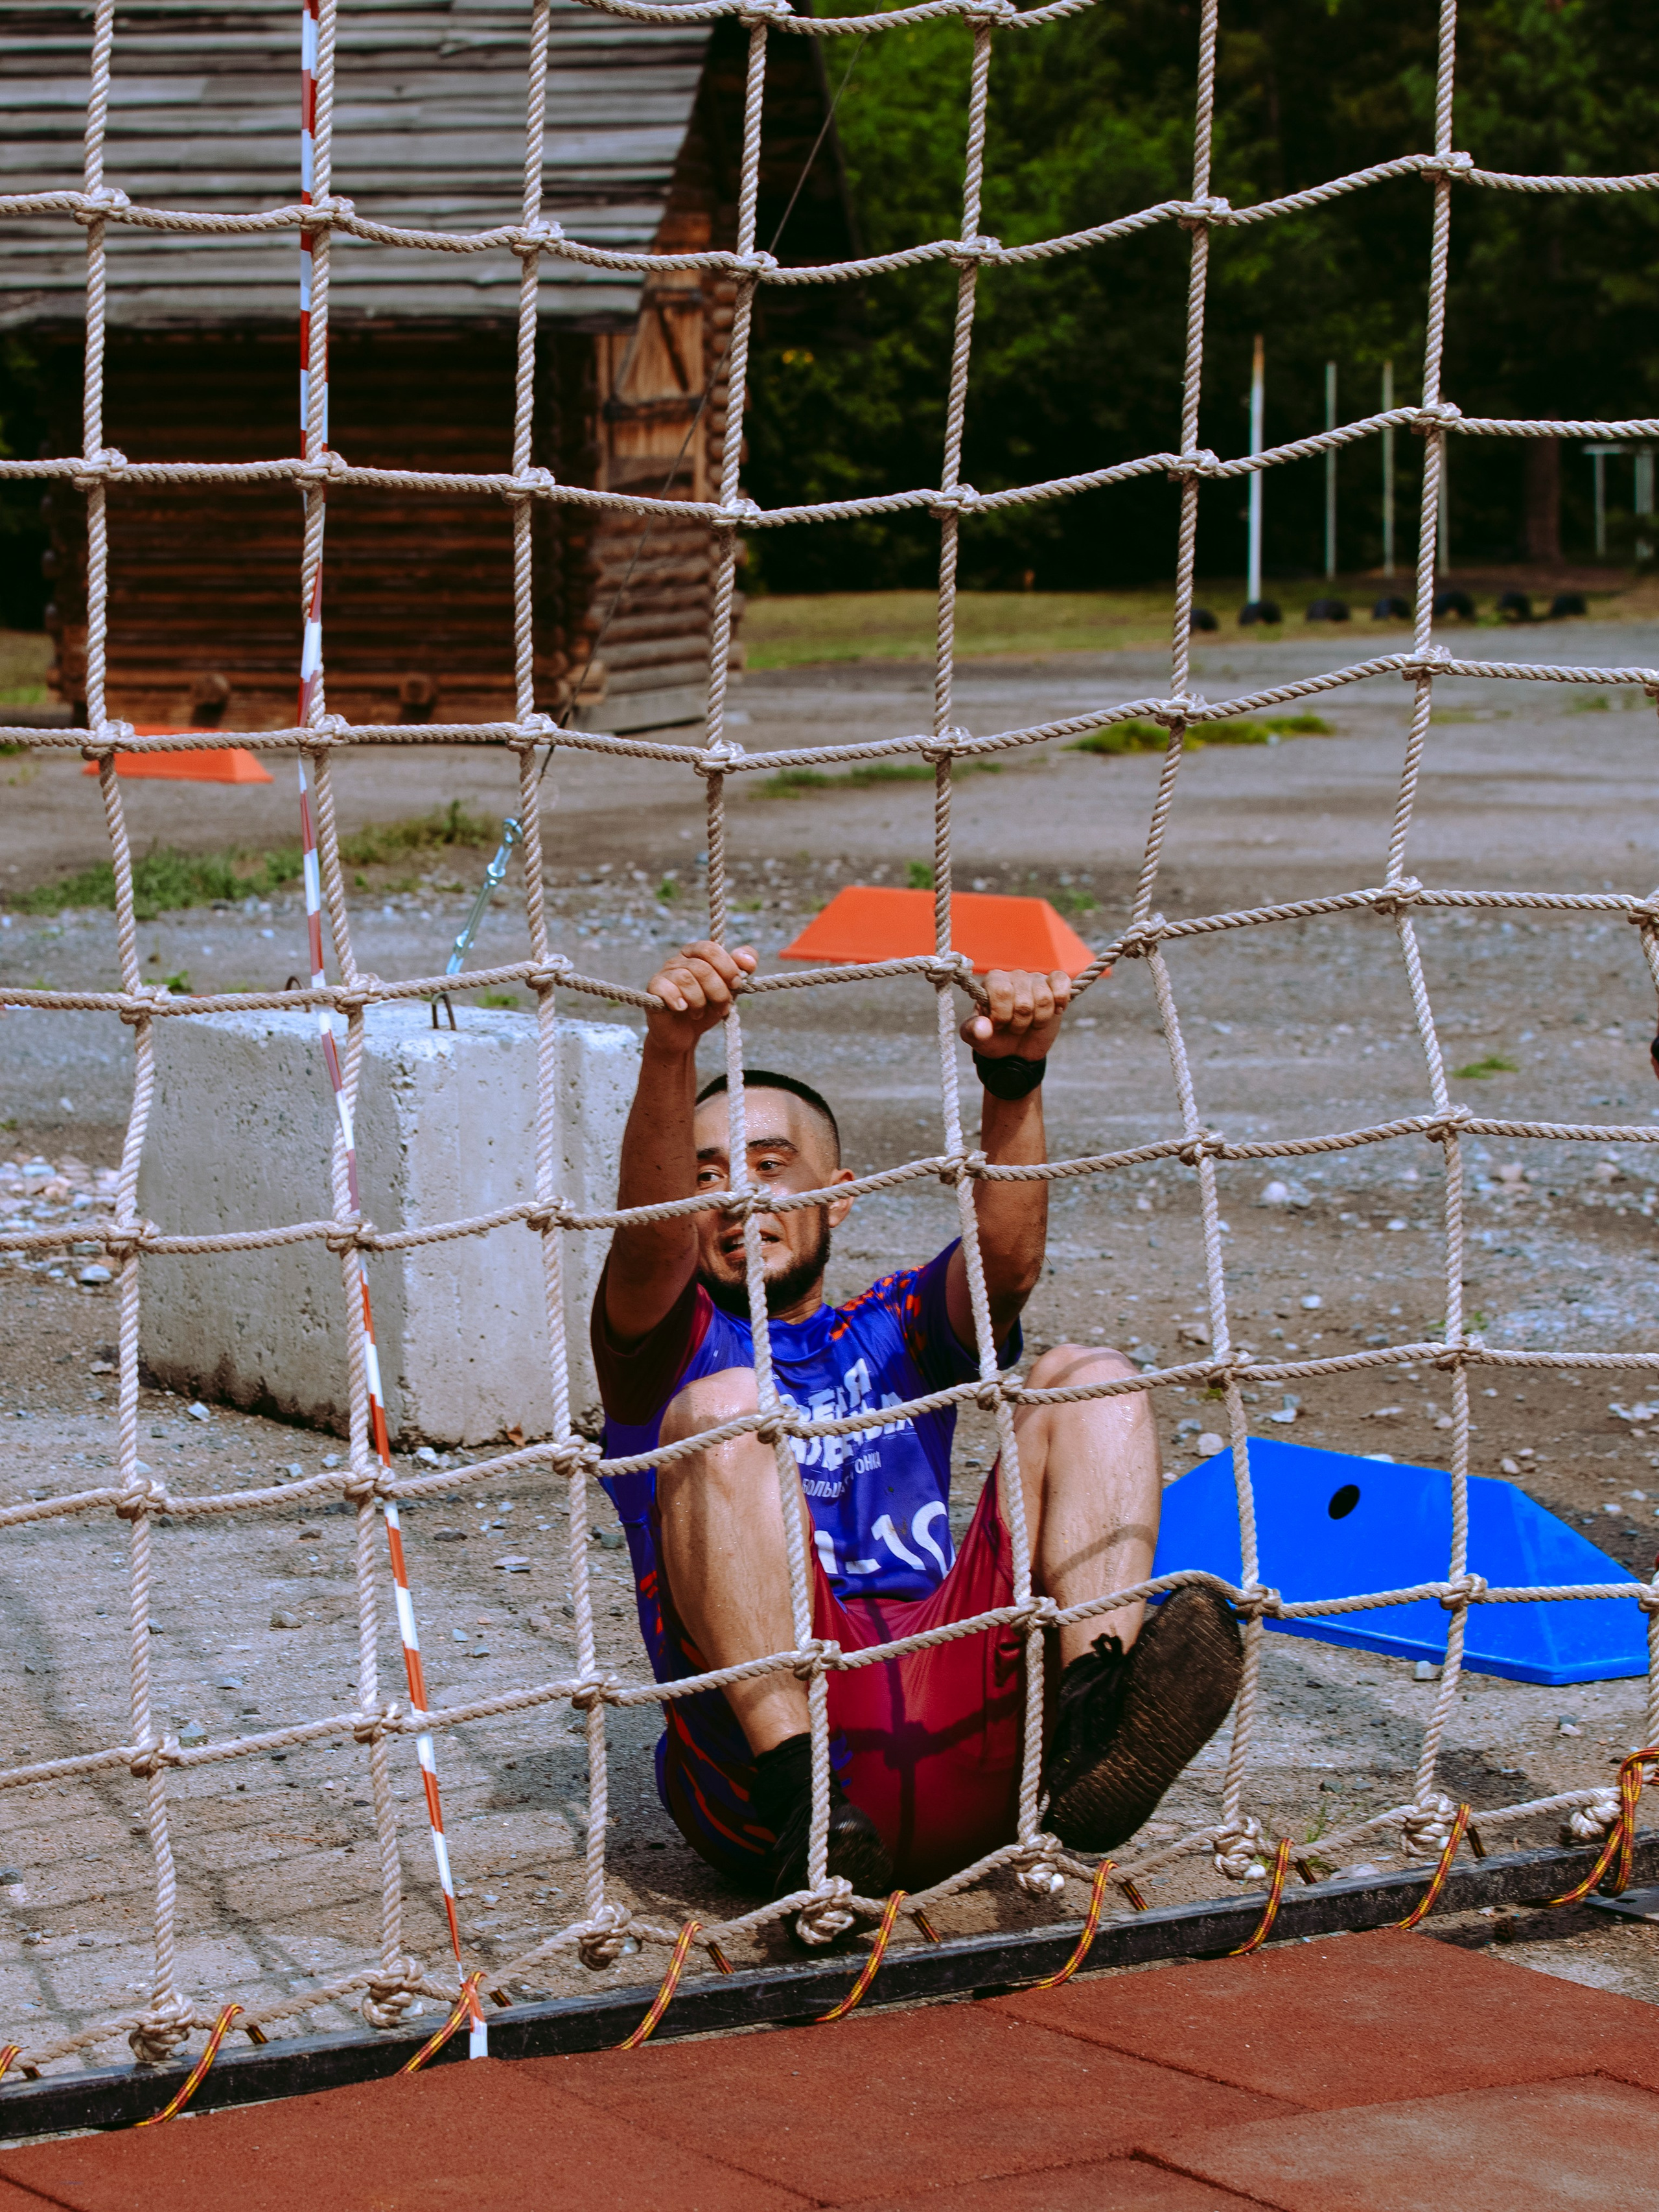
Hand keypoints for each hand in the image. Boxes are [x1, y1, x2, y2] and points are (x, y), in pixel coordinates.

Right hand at [645, 939, 756, 1053]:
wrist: (684, 1035)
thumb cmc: (706, 1007)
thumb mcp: (729, 989)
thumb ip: (742, 970)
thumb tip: (748, 961)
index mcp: (696, 954)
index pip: (711, 949)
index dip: (727, 967)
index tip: (736, 985)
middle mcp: (678, 960)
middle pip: (702, 967)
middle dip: (718, 991)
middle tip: (722, 1007)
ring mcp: (664, 974)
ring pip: (686, 979)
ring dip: (700, 1001)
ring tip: (700, 1013)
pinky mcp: (653, 990)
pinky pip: (665, 988)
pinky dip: (678, 1000)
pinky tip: (682, 1009)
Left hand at [959, 967, 1070, 1060]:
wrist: (1016, 1050)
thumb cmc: (996, 1038)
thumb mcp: (979, 1039)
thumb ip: (974, 1032)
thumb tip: (983, 1027)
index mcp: (993, 982)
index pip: (1001, 991)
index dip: (1003, 1015)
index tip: (999, 1025)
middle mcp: (1014, 976)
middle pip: (1024, 1001)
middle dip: (1020, 1023)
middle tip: (1015, 1027)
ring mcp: (1035, 978)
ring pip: (1044, 998)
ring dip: (1038, 1019)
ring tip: (1030, 1023)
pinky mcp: (1054, 984)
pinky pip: (1061, 981)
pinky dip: (1060, 999)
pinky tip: (1055, 1011)